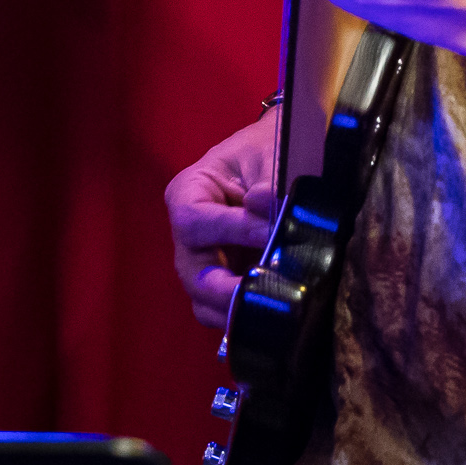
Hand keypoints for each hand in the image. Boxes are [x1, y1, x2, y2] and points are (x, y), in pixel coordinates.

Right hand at [165, 109, 277, 329]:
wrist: (277, 157)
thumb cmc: (267, 149)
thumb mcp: (269, 153)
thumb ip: (268, 180)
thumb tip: (263, 203)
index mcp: (188, 194)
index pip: (195, 221)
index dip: (231, 230)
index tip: (268, 233)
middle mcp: (187, 235)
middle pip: (193, 273)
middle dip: (226, 290)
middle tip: (262, 296)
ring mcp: (204, 263)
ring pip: (204, 301)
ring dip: (235, 309)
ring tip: (271, 309)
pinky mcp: (224, 282)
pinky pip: (223, 310)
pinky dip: (244, 315)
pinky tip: (272, 312)